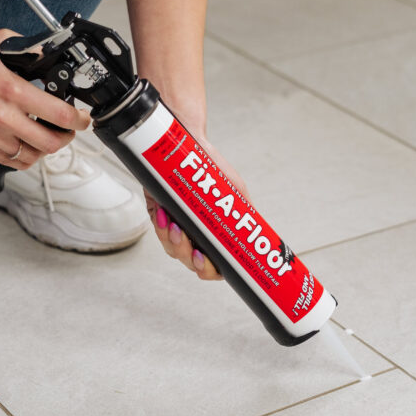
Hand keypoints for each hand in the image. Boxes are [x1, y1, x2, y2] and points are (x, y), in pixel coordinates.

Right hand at [0, 28, 90, 168]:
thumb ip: (28, 50)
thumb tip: (47, 54)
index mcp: (11, 90)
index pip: (58, 114)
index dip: (79, 120)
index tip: (83, 118)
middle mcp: (1, 116)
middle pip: (50, 143)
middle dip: (67, 137)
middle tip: (70, 129)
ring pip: (32, 156)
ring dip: (46, 149)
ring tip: (48, 137)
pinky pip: (12, 162)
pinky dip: (26, 157)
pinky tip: (28, 145)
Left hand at [147, 133, 249, 280]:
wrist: (194, 144)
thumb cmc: (216, 170)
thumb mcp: (237, 194)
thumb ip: (245, 215)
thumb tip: (259, 235)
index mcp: (213, 237)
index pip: (213, 266)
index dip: (209, 271)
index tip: (206, 262)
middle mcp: (193, 234)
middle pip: (189, 261)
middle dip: (189, 257)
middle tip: (194, 250)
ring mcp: (174, 225)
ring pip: (170, 247)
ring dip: (173, 241)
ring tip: (176, 228)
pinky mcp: (156, 211)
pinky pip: (157, 226)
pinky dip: (159, 224)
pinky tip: (163, 216)